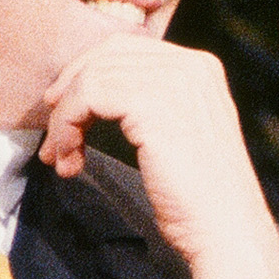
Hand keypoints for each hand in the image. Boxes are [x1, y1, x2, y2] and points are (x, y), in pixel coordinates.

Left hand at [39, 33, 278, 278]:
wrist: (224, 230)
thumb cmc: (198, 198)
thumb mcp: (177, 134)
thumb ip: (149, 104)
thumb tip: (89, 92)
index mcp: (199, 67)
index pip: (126, 49)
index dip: (85, 76)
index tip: (64, 114)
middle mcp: (190, 65)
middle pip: (105, 56)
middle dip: (69, 93)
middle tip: (54, 138)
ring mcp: (173, 81)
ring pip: (90, 78)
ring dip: (63, 121)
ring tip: (62, 158)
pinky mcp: (150, 103)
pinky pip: (87, 97)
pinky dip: (67, 128)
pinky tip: (71, 161)